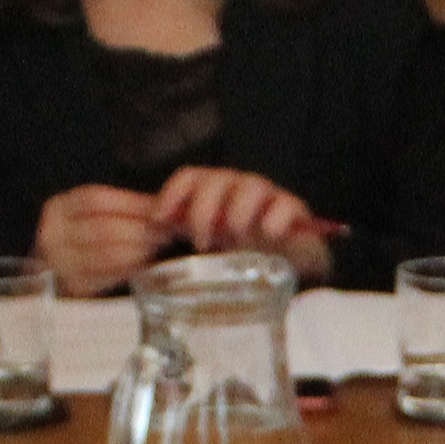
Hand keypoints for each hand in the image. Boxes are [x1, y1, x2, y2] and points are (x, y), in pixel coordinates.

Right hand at [30, 181, 178, 296]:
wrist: (56, 275)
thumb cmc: (82, 238)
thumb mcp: (91, 215)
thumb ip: (120, 208)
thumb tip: (160, 205)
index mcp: (57, 209)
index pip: (96, 200)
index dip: (131, 203)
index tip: (159, 207)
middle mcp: (52, 235)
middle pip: (103, 227)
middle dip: (140, 229)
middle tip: (164, 231)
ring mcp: (59, 263)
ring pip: (108, 254)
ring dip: (139, 249)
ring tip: (156, 246)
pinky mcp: (73, 287)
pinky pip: (108, 276)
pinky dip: (130, 268)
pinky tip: (143, 262)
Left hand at [147, 166, 335, 279]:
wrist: (286, 265)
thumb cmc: (240, 253)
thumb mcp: (207, 244)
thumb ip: (183, 233)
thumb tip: (150, 232)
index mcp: (213, 191)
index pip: (188, 177)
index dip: (171, 195)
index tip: (159, 221)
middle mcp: (237, 187)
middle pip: (216, 181)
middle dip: (203, 211)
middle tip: (201, 242)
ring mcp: (267, 196)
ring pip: (251, 187)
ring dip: (238, 212)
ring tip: (236, 239)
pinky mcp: (294, 210)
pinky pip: (285, 205)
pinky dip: (276, 219)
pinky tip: (269, 236)